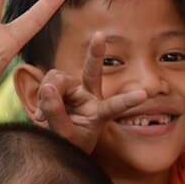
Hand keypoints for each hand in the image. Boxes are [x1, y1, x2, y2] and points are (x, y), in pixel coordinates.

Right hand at [30, 32, 146, 152]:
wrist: (56, 146)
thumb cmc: (67, 148)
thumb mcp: (64, 138)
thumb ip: (56, 115)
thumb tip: (46, 88)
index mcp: (99, 114)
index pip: (114, 106)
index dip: (127, 100)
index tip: (144, 94)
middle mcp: (90, 98)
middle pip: (91, 72)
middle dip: (95, 53)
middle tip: (99, 35)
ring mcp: (75, 91)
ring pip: (59, 78)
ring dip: (49, 91)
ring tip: (42, 117)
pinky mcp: (60, 88)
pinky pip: (48, 81)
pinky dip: (42, 93)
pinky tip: (40, 115)